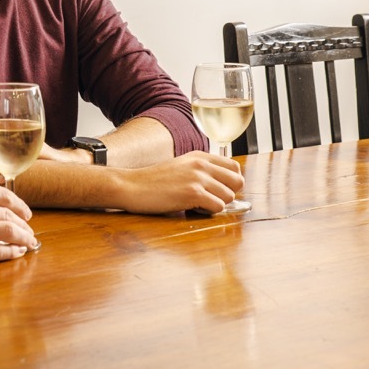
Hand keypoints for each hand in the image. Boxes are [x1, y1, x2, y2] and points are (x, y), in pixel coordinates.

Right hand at [0, 177, 36, 260]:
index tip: (27, 215)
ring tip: (28, 243)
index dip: (22, 208)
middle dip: (25, 226)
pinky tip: (16, 253)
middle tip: (30, 233)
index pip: (7, 197)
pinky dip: (10, 253)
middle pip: (11, 216)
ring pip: (9, 233)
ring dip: (23, 239)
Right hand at [112, 151, 244, 214]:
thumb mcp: (180, 167)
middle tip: (209, 199)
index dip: (230, 182)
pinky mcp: (193, 193)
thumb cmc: (153, 181)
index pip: (235, 167)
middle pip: (237, 182)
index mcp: (200, 156)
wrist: (131, 186)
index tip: (216, 190)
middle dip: (227, 194)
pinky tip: (191, 208)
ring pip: (229, 197)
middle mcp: (202, 164)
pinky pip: (218, 207)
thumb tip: (224, 187)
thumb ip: (201, 171)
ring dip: (215, 204)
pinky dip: (207, 212)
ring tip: (196, 204)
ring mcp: (198, 177)